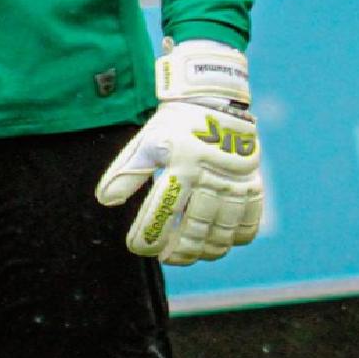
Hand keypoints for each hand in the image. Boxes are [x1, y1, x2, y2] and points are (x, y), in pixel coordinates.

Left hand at [96, 40, 262, 264]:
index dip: (148, 237)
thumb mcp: (146, 143)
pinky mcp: (252, 184)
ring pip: (222, 231)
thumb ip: (126, 172)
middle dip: (177, 251)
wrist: (216, 100)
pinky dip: (236, 238)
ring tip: (189, 255)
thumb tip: (105, 200)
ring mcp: (235, 183)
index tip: (137, 247)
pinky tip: (221, 242)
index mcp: (182, 166)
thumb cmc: (176, 125)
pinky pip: (249, 221)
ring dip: (205, 250)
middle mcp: (210, 177)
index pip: (162, 213)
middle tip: (165, 256)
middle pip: (195, 229)